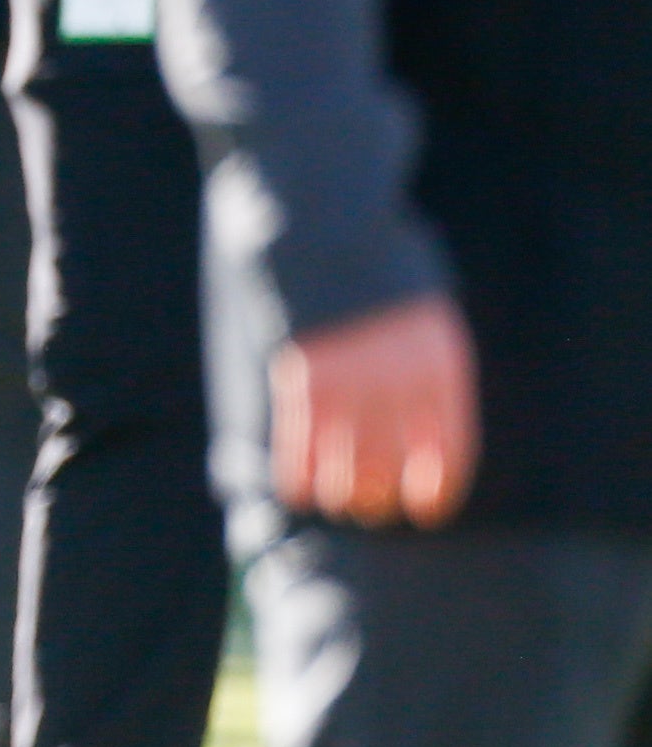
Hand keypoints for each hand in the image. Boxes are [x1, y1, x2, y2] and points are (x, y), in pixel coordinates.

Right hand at [271, 294, 479, 527]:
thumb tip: (421, 435)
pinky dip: (297, 475)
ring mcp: (347, 382)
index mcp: (441, 369)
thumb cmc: (385, 276)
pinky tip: (299, 489)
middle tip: (373, 508)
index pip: (449, 452)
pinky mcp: (300, 379)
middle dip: (381, 500)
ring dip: (342, 495)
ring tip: (340, 501)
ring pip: (345, 468)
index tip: (425, 512)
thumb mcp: (429, 320)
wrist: (327, 234)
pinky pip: (297, 446)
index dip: (437, 491)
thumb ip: (430, 374)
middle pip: (391, 469)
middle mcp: (397, 383)